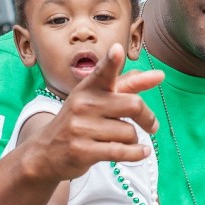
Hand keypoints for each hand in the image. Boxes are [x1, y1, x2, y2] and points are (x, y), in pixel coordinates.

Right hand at [27, 43, 163, 181]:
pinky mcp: (82, 150)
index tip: (118, 50)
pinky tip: (142, 152)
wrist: (46, 153)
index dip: (111, 61)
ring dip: (134, 140)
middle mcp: (84, 104)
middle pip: (134, 105)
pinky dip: (136, 154)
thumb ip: (129, 85)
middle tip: (152, 125)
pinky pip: (121, 151)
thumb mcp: (99, 98)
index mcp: (89, 87)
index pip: (103, 72)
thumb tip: (159, 75)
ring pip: (129, 132)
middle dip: (147, 118)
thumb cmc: (81, 120)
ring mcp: (81, 127)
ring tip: (124, 140)